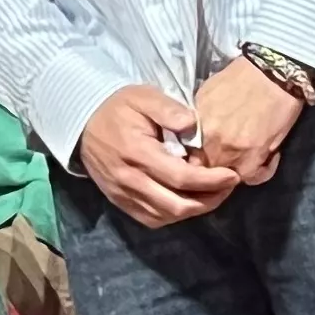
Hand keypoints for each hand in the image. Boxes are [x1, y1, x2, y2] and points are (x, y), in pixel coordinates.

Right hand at [78, 85, 240, 229]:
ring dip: (193, 210)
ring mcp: (122, 193)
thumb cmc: (118, 107)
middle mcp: (129, 179)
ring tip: (212, 195)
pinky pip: (150, 219)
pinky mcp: (119, 200)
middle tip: (228, 187)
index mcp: (138, 153)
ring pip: (165, 216)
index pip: (181, 178)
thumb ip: (170, 110)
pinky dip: (173, 216)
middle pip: (176, 205)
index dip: (211, 181)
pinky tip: (187, 202)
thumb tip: (193, 125)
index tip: (232, 176)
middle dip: (209, 200)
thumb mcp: (144, 96)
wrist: (82, 120)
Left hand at [189, 58, 308, 186]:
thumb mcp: (206, 96)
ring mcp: (233, 154)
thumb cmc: (240, 78)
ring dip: (235, 174)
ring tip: (245, 164)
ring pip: (228, 180)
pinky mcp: (256, 159)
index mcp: (195, 127)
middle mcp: (210, 144)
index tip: (200, 162)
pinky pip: (255, 178)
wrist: (272, 72)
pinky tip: (267, 158)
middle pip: (203, 173)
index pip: (184, 159)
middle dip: (211, 173)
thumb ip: (197, 120)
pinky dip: (262, 171)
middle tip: (223, 168)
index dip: (192, 163)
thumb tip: (194, 134)